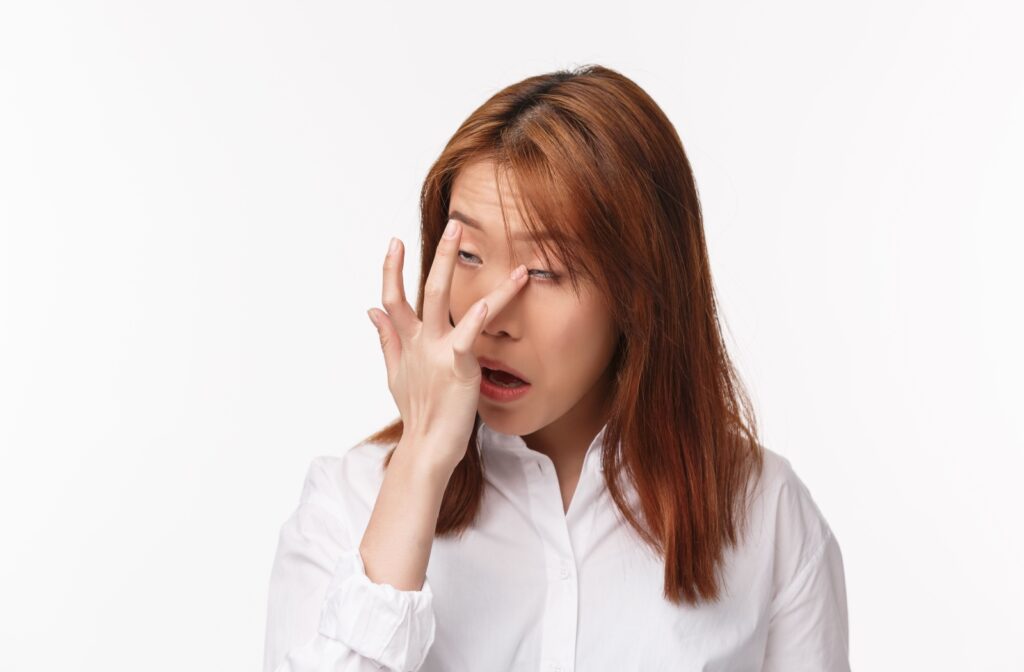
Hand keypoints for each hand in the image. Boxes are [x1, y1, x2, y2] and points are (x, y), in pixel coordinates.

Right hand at [366, 218, 529, 470]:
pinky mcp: (459, 366)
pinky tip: (491, 297)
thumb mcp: (396, 372)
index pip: (393, 298)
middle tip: (455, 226)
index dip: (392, 270)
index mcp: (407, 342)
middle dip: (441, 256)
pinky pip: (468, 335)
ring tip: (495, 258)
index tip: (394, 242)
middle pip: (426, 289)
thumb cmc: (418, 411)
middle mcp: (421, 341)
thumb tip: (371, 310)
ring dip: (465, 271)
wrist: (427, 447)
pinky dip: (479, 315)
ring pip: (446, 301)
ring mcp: (438, 351)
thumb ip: (387, 338)